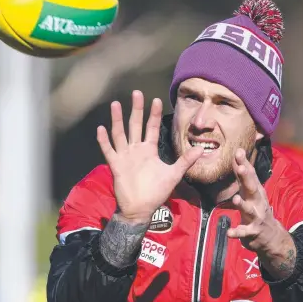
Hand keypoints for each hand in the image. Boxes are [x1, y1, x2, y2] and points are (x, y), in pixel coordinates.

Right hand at [97, 90, 203, 223]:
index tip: (157, 99)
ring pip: (120, 134)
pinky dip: (104, 140)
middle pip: (135, 125)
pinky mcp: (116, 165)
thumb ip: (186, 160)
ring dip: (117, 120)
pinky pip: (109, 150)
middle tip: (136, 93)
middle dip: (136, 109)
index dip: (154, 114)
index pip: (152, 128)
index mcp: (149, 150)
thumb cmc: (156, 192)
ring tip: (115, 104)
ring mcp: (125, 156)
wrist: (140, 208)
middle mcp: (136, 150)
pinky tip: (100, 128)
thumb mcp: (174, 174)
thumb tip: (202, 149)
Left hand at [227, 148, 296, 278]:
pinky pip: (244, 232)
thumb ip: (242, 174)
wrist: (271, 236)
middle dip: (247, 178)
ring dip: (243, 204)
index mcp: (256, 191)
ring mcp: (256, 217)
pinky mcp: (252, 232)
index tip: (238, 151)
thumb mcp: (250, 191)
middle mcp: (257, 201)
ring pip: (249, 210)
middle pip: (252, 188)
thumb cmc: (257, 208)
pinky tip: (228, 232)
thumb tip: (237, 152)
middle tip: (241, 168)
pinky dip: (237, 232)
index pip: (250, 175)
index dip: (244, 163)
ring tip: (236, 199)